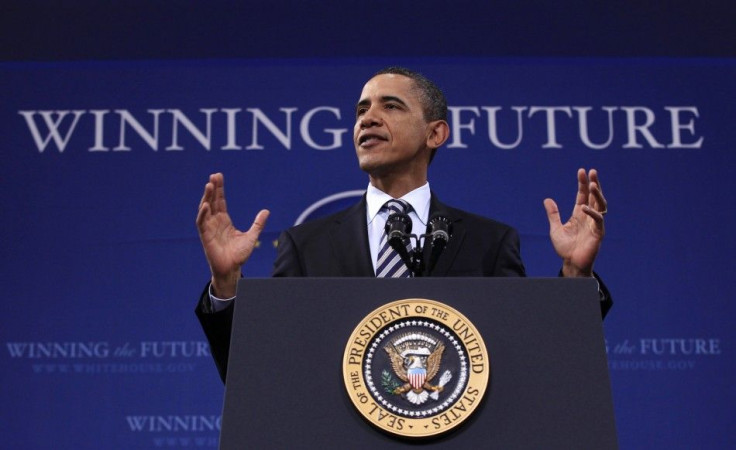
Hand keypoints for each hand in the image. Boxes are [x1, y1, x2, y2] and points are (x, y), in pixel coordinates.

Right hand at [196, 173, 268, 297]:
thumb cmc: (239, 255)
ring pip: (205, 209)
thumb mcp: (252, 236)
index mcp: (224, 220)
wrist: (232, 269)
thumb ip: (258, 224)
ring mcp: (209, 228)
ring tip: (209, 185)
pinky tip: (206, 205)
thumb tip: (266, 211)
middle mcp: (215, 222)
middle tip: (214, 175)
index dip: (220, 189)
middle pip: (212, 201)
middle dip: (212, 188)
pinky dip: (203, 214)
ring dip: (206, 197)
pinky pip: (201, 223)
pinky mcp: (205, 236)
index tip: (219, 176)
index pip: (220, 201)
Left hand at [544, 168, 606, 277]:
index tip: (582, 171)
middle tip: (592, 172)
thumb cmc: (565, 247)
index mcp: (579, 214)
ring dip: (597, 194)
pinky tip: (585, 207)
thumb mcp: (555, 228)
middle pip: (594, 196)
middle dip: (594, 184)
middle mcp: (589, 217)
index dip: (582, 183)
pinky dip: (592, 212)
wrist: (570, 263)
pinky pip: (598, 219)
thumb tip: (547, 199)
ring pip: (601, 205)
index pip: (583, 195)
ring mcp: (595, 224)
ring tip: (593, 184)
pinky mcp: (598, 233)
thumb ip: (553, 214)